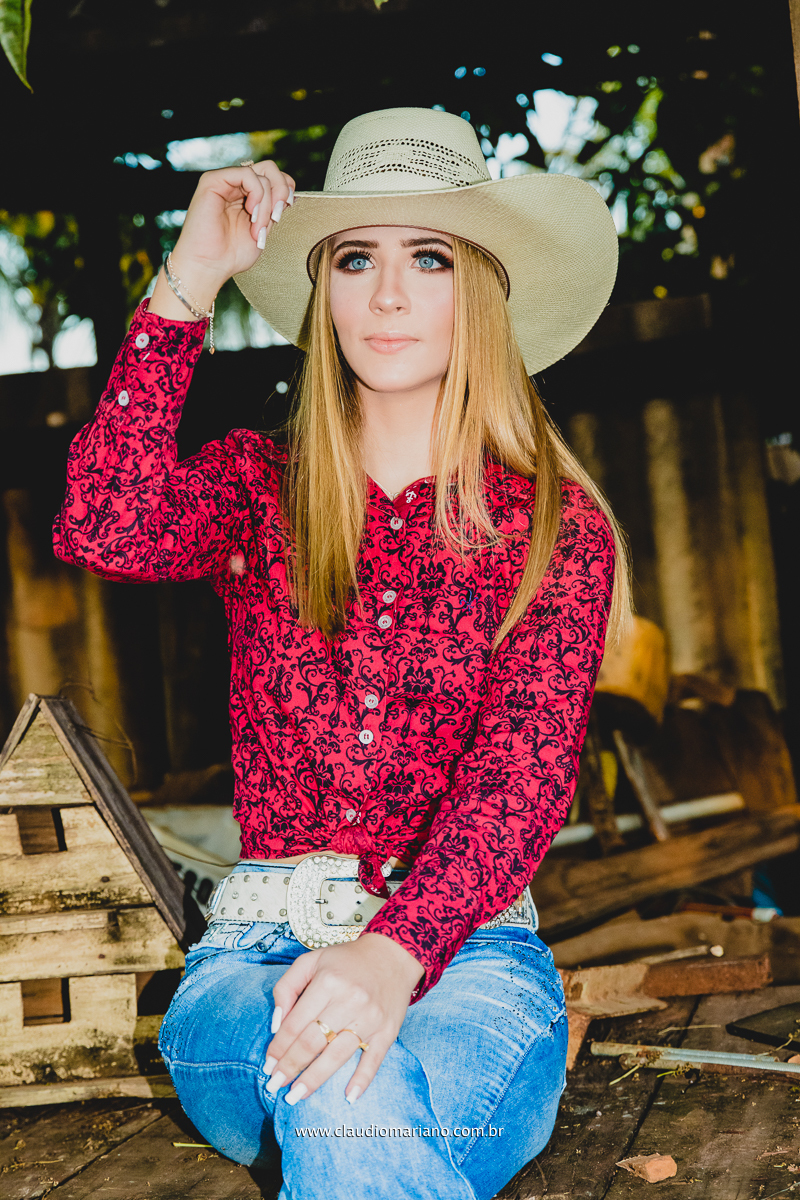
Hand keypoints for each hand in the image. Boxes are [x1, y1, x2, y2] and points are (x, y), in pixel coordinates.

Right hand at [148, 160, 294, 317]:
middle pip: (269, 168)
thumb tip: (291, 194)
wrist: (208, 266)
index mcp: (246, 196)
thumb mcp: (263, 230)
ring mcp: (224, 181)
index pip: (273, 176)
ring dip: (266, 204)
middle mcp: (235, 185)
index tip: (287, 208)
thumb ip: (273, 211)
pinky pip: (246, 173)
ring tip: (258, 228)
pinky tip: (251, 213)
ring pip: (261, 174)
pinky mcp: (213, 180)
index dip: (286, 188)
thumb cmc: (231, 256)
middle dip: (281, 191)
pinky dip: (257, 193)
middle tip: (276, 216)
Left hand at [264, 932, 424, 1104]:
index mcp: (327, 982)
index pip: (295, 1024)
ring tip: (296, 1096)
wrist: (393, 954)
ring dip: (315, 1079)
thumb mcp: (311, 960)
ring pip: (337, 1055)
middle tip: (275, 1086)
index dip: (278, 1048)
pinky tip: (349, 1096)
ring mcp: (370, 1017)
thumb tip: (276, 1025)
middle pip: (313, 1042)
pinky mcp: (388, 1030)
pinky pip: (374, 1059)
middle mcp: (349, 1000)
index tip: (268, 1066)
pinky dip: (362, 1079)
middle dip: (290, 1067)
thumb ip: (287, 987)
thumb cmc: (346, 960)